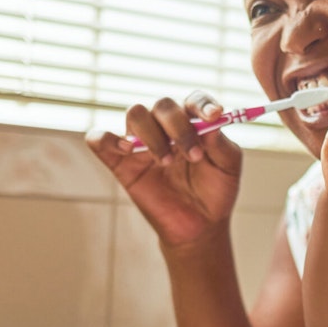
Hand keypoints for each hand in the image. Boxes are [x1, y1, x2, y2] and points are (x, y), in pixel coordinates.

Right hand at [86, 91, 241, 247]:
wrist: (200, 226)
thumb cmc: (215, 191)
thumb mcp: (228, 167)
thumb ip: (220, 143)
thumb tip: (210, 122)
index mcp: (193, 123)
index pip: (193, 100)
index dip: (202, 103)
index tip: (214, 116)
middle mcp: (165, 127)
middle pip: (162, 105)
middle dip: (178, 127)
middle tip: (193, 155)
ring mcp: (142, 143)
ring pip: (134, 114)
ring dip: (152, 134)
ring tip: (165, 162)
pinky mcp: (121, 164)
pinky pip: (99, 139)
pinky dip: (107, 138)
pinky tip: (127, 150)